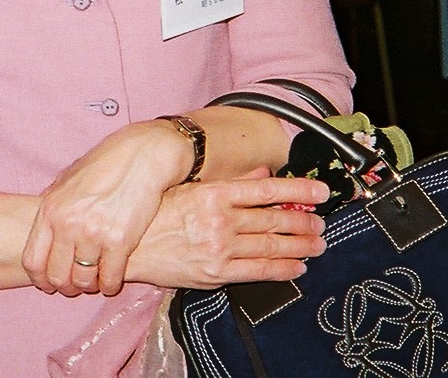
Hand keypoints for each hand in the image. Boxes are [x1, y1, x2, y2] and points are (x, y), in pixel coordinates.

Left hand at [25, 119, 194, 295]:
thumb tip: (43, 222)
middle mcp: (67, 224)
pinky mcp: (120, 241)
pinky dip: (110, 286)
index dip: (40, 279)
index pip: (33, 260)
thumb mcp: (68, 178)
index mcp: (50, 209)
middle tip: (76, 286)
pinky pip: (109, 279)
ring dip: (89, 286)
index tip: (49, 284)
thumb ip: (54, 203)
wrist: (143, 155)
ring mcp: (93, 234)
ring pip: (84, 281)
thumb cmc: (106, 163)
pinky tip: (112, 280)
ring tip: (96, 281)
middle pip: (57, 276)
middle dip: (66, 286)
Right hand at [126, 169, 328, 289]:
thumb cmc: (154, 214)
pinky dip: (282, 269)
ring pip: (272, 246)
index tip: (321, 191)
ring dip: (300, 245)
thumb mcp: (189, 188)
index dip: (298, 190)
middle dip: (304, 222)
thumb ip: (230, 182)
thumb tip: (262, 173)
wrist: (127, 248)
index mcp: (213, 193)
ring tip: (317, 244)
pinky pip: (258, 272)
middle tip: (321, 223)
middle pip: (274, 220)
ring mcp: (220, 248)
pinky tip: (297, 266)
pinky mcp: (217, 274)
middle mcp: (220, 220)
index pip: (266, 190)